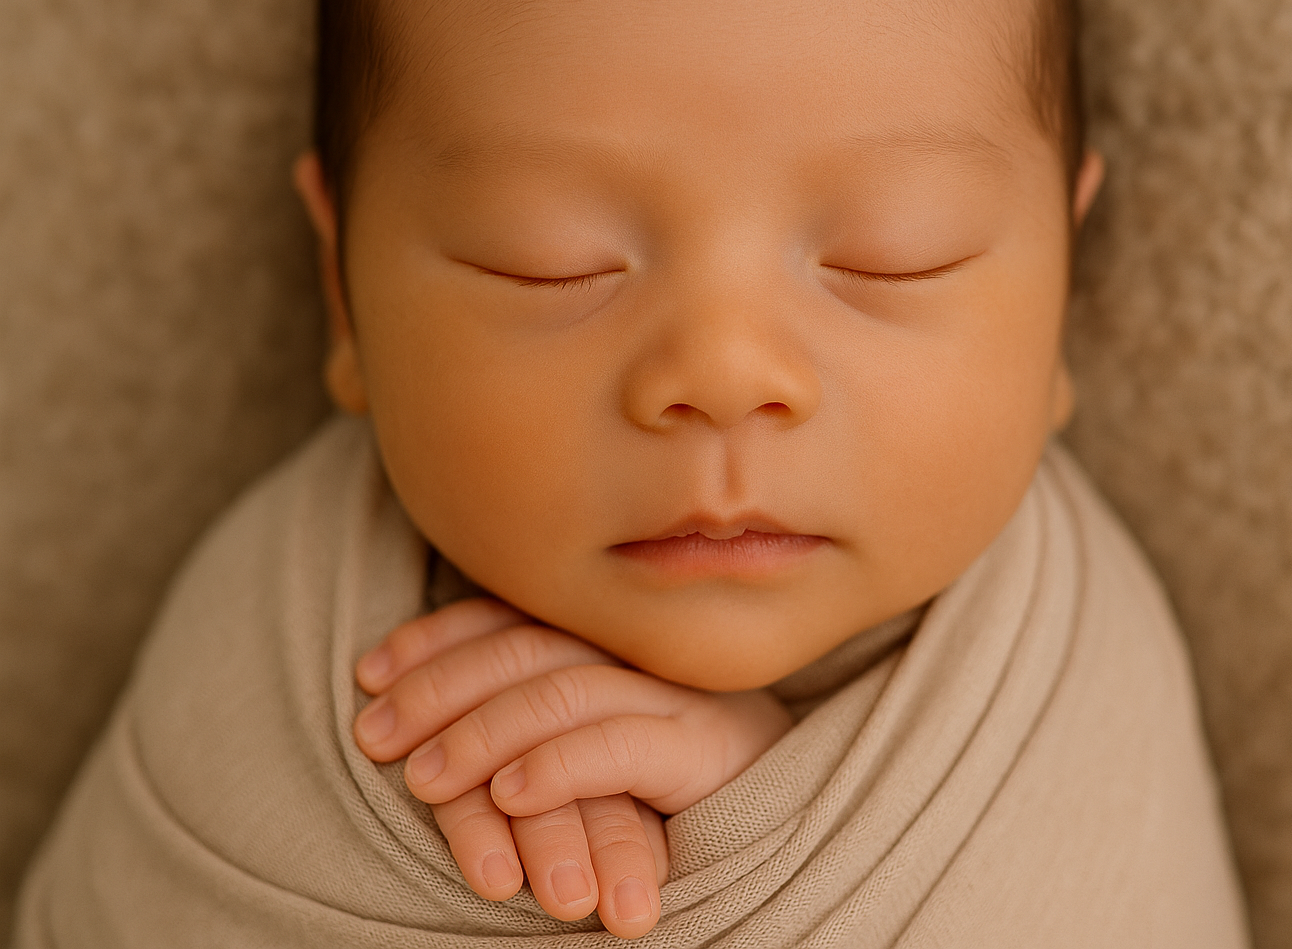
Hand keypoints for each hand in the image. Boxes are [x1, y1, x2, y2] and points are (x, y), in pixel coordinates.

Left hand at [353, 598, 791, 936]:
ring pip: (562, 691)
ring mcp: (674, 694)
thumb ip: (536, 713)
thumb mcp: (594, 736)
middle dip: (438, 687)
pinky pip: (620, 746)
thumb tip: (426, 725)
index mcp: (610, 636)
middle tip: (374, 735)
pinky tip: (510, 794)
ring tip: (425, 777)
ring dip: (483, 733)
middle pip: (525, 646)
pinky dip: (558, 766)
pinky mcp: (705, 750)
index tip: (368, 673)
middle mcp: (641, 651)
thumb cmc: (675, 778)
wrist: (791, 805)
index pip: (509, 618)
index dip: (434, 640)